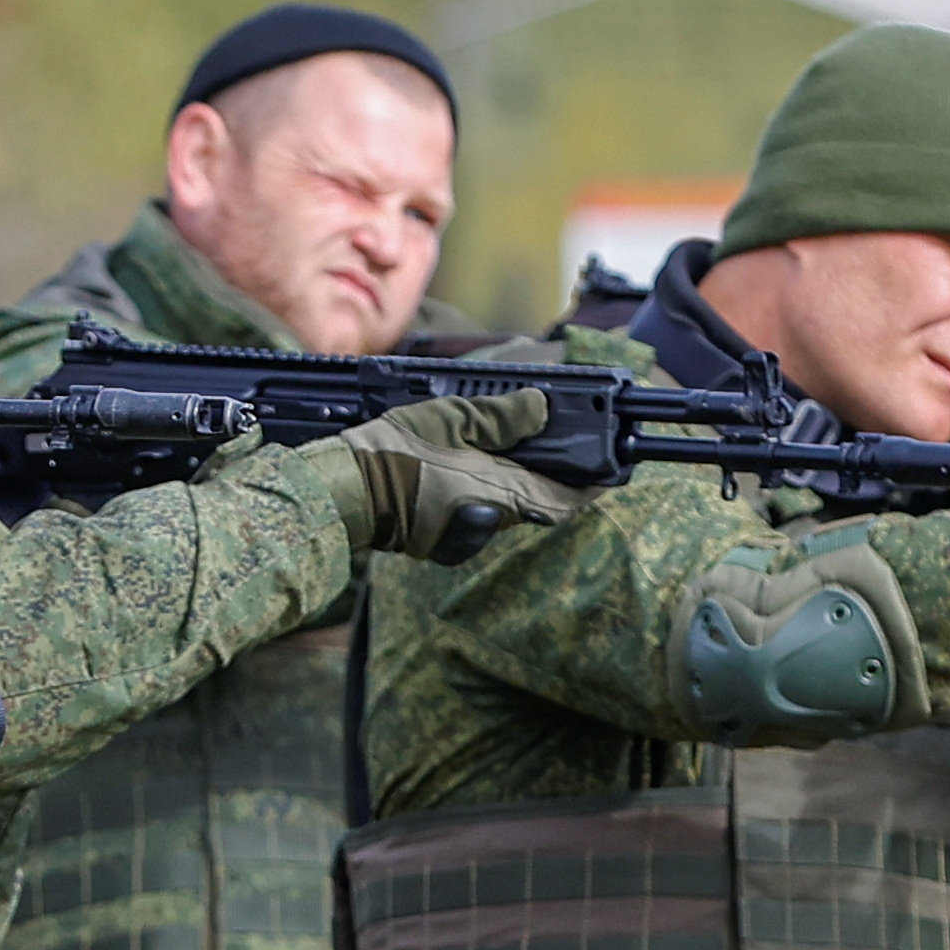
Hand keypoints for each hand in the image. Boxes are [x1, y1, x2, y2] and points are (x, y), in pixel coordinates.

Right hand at [307, 389, 581, 558]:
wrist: (342, 492)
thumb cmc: (391, 453)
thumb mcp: (449, 417)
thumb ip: (500, 416)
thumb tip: (541, 409)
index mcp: (495, 493)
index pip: (560, 501)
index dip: (587, 488)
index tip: (606, 474)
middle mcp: (486, 522)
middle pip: (535, 506)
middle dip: (551, 482)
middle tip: (561, 453)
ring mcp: (461, 536)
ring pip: (506, 511)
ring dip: (515, 486)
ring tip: (514, 453)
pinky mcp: (439, 540)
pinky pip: (477, 517)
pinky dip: (485, 494)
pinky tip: (473, 470)